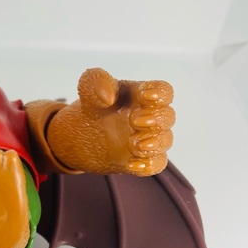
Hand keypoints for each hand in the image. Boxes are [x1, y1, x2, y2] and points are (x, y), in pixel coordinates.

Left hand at [47, 68, 174, 175]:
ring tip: (135, 144)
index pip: (163, 91)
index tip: (145, 97)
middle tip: (134, 121)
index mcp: (143, 95)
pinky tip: (133, 165)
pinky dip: (148, 166)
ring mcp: (147, 139)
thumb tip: (108, 96)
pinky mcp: (141, 159)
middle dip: (156, 119)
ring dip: (154, 143)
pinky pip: (155, 164)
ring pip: (165, 141)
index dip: (160, 94)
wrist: (80, 134)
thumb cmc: (93, 105)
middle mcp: (150, 117)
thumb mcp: (88, 87)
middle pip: (167, 117)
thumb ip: (97, 81)